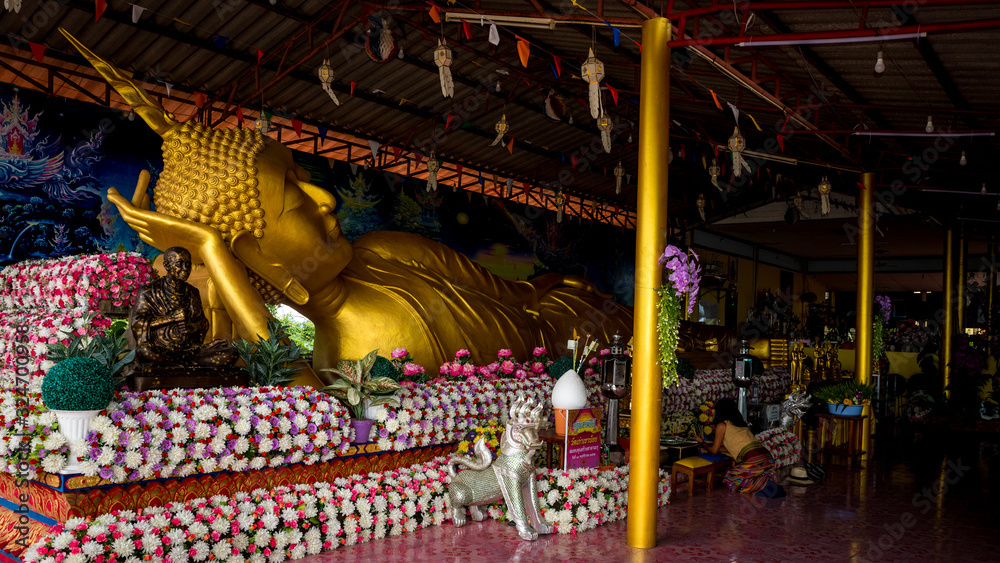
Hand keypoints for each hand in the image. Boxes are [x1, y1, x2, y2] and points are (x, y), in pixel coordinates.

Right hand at [108, 179, 226, 264]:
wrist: (210, 246)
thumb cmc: (207, 245)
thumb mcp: (195, 236)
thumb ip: (189, 231)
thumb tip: (198, 227)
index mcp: (161, 240)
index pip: (144, 224)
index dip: (144, 207)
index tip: (150, 195)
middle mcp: (153, 236)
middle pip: (135, 217)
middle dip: (137, 196)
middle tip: (144, 176)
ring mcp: (151, 229)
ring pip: (129, 212)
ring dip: (127, 196)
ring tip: (132, 178)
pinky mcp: (152, 222)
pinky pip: (130, 211)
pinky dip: (119, 202)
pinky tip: (112, 193)